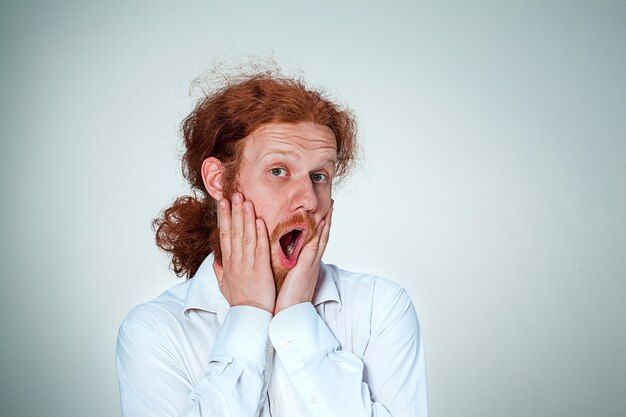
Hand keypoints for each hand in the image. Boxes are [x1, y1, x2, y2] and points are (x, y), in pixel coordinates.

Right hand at [213, 193, 275, 312]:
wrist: (250, 318)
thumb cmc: (240, 303)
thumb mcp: (225, 286)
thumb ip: (220, 271)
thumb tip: (215, 261)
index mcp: (227, 264)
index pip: (224, 235)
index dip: (223, 217)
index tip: (222, 202)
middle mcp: (235, 261)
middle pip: (232, 231)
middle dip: (233, 211)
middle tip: (233, 193)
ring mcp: (247, 264)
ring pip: (245, 236)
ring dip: (245, 217)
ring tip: (245, 200)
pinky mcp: (260, 269)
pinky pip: (259, 248)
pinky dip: (259, 233)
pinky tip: (259, 220)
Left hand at [274, 203, 332, 313]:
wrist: (289, 315)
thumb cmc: (285, 300)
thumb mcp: (287, 278)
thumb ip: (287, 266)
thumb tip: (283, 257)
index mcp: (306, 265)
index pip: (315, 241)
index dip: (320, 227)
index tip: (322, 213)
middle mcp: (311, 262)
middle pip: (322, 236)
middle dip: (327, 220)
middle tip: (331, 204)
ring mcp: (311, 264)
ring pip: (321, 238)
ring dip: (326, 222)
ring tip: (329, 208)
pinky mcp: (306, 267)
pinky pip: (314, 246)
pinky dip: (319, 234)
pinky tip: (320, 222)